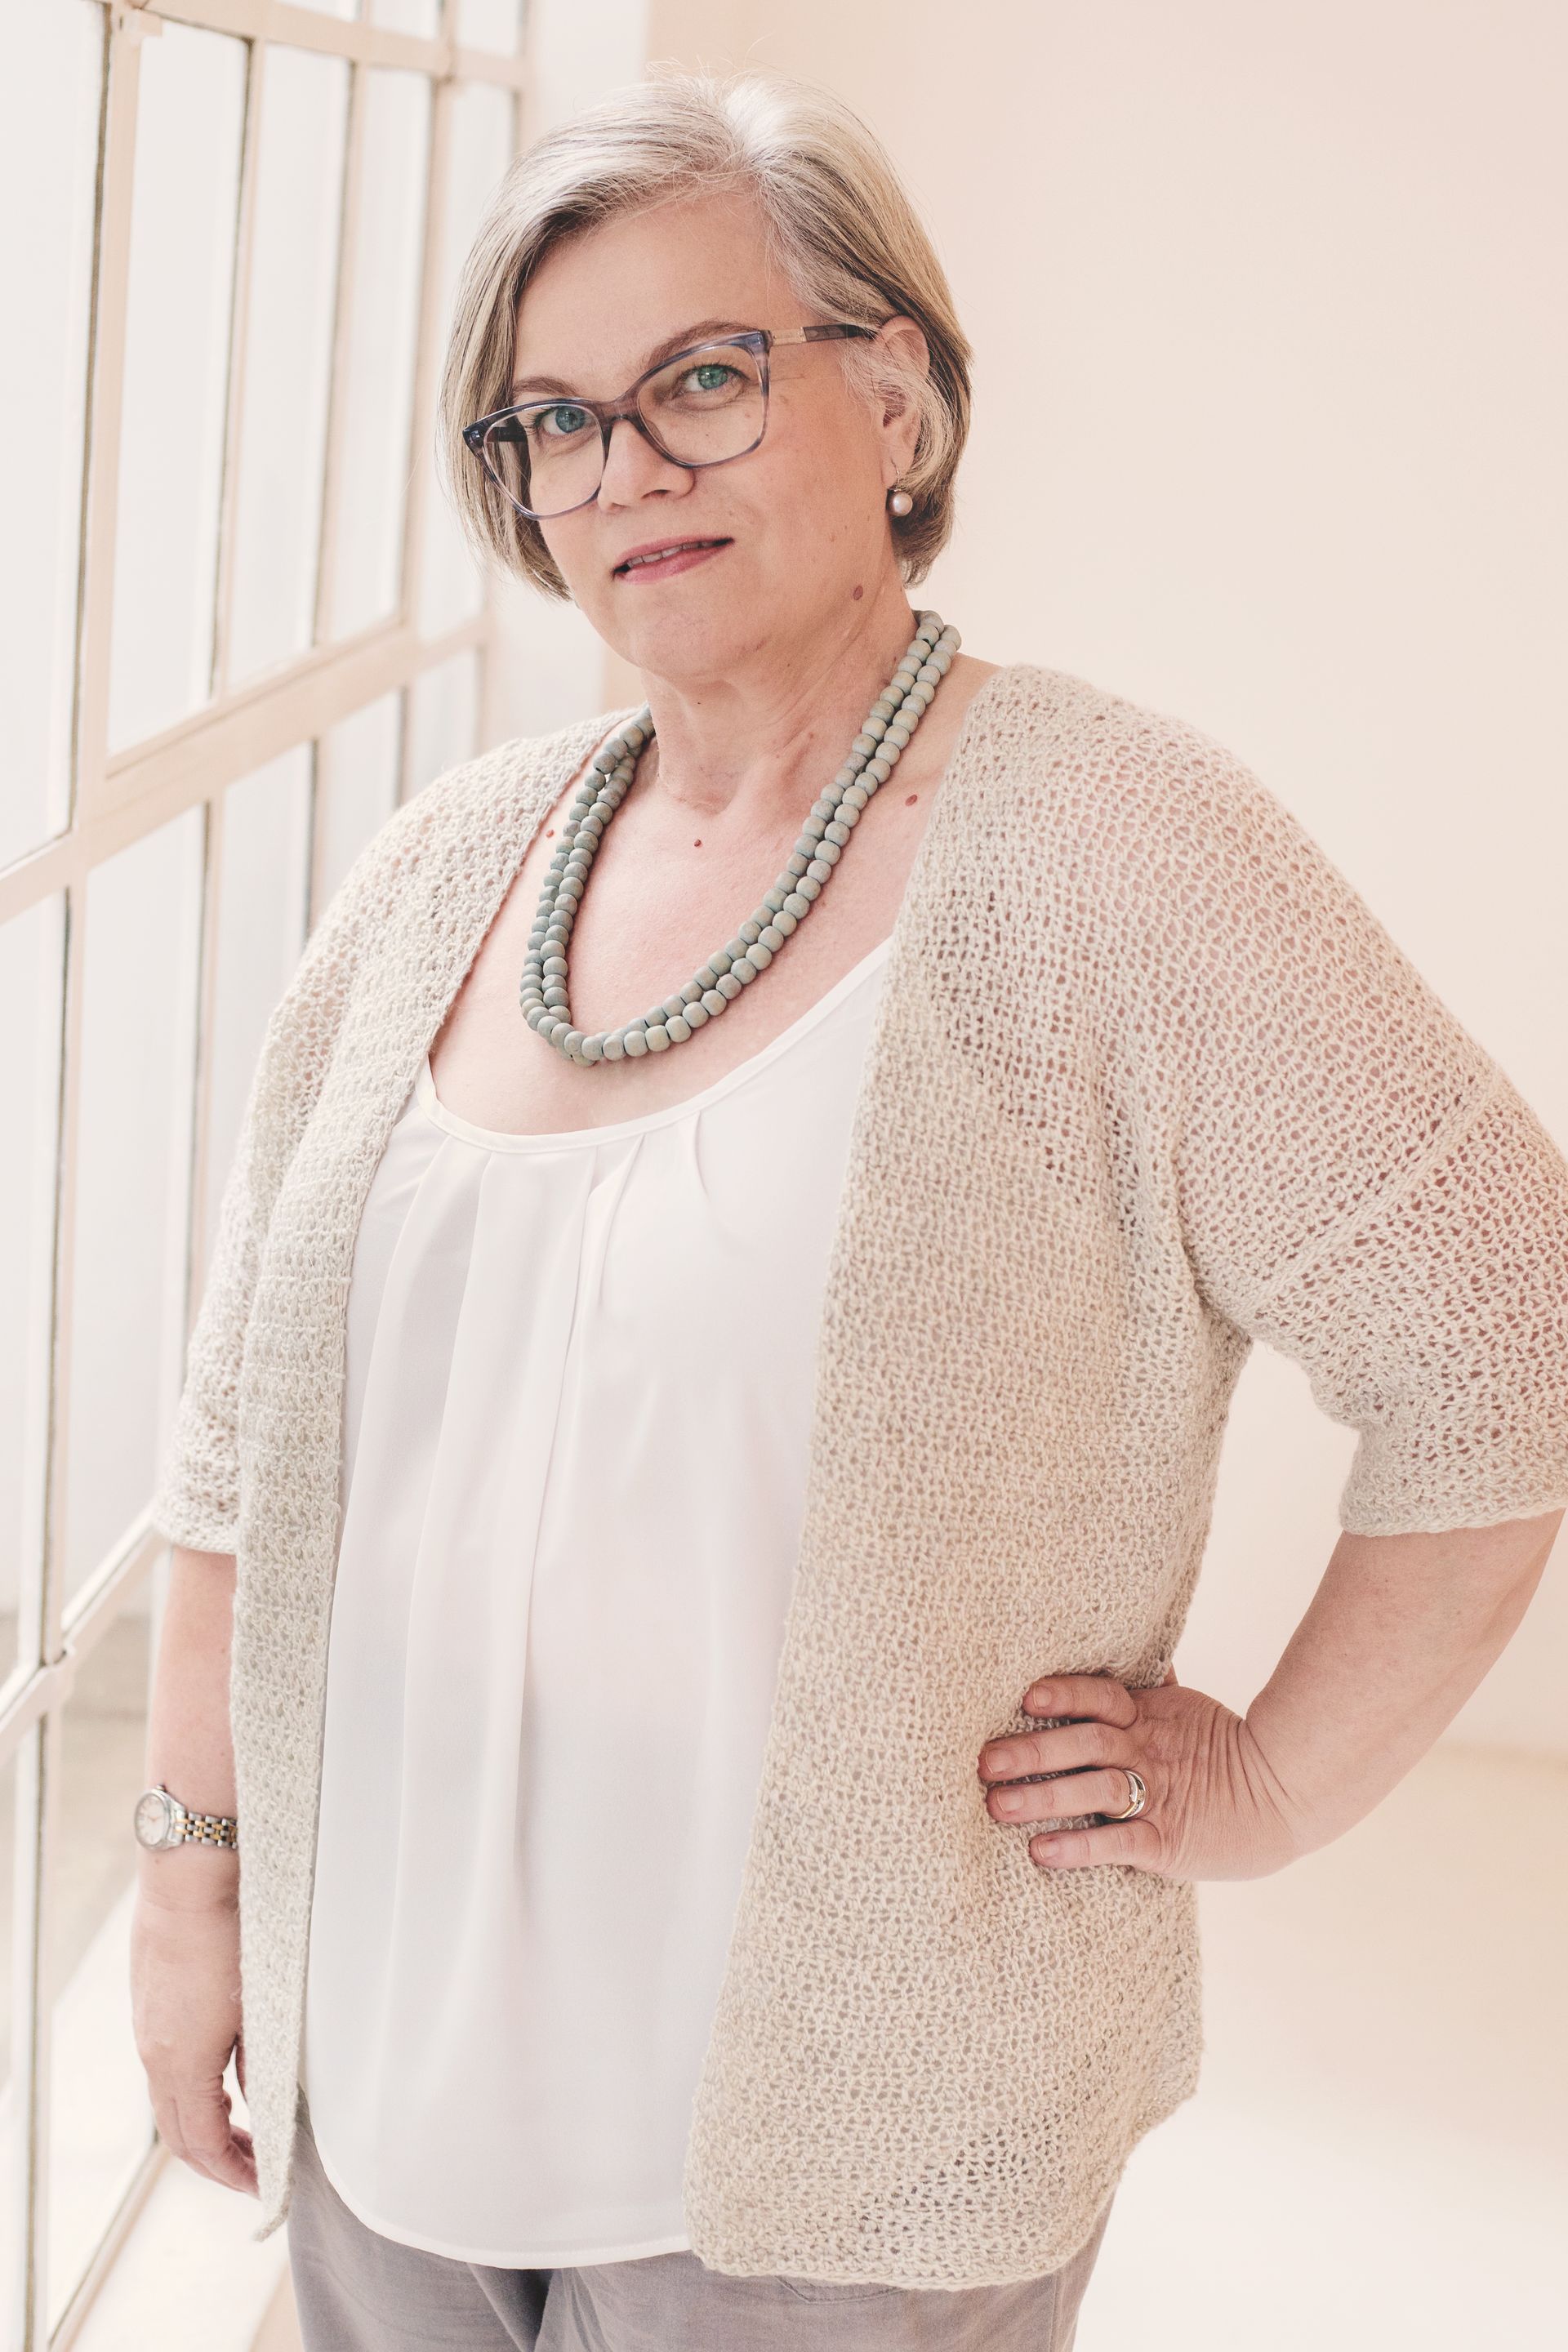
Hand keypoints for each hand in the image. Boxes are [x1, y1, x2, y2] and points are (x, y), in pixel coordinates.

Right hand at [130, 1885, 257, 2195]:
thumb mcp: (259, 2006)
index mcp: (182, 2062)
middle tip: (254, 2171)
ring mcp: (148, 2032)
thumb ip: (260, 2063)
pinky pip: (165, 2072)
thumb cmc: (230, 1935)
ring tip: (243, 2135)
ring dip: (203, 2128)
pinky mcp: (150, 2009)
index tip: (262, 2185)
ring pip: (169, 2104)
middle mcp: (156, 2055)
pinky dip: (192, 2094)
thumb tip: (265, 2103)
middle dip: (216, 2161)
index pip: (201, 2143)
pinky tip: (221, 2087)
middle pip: (178, 2134)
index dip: (232, 2172)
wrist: (188, 1879)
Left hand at [977, 1663, 1298, 1880]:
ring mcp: (1158, 1796)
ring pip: (1095, 1790)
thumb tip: (1126, 1648)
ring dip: (1043, 1798)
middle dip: (1032, 1750)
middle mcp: (1147, 1752)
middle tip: (985, 1761)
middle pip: (1084, 1743)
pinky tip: (1042, 1852)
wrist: (1286, 1797)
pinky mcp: (1167, 1842)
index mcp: (1149, 1717)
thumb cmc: (1223, 1751)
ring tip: (998, 1805)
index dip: (1065, 1694)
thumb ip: (1149, 1683)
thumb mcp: (1184, 1709)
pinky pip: (1118, 1843)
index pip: (1100, 1697)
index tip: (1027, 1696)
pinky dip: (1079, 1847)